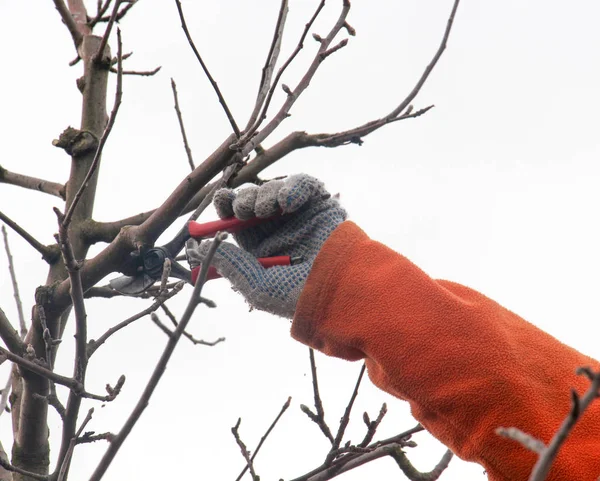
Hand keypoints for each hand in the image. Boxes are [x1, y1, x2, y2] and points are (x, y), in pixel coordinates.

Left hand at [186, 174, 346, 317]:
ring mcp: (300, 216)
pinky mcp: (320, 205)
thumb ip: (229, 265)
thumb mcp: (256, 285)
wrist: (341, 290)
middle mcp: (279, 231)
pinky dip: (292, 187)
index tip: (218, 203)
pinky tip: (288, 202)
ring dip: (264, 195)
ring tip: (266, 210)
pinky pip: (303, 185)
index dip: (225, 209)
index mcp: (262, 249)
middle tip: (240, 208)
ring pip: (273, 190)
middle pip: (252, 202)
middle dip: (241, 200)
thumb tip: (197, 247)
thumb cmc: (299, 295)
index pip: (237, 223)